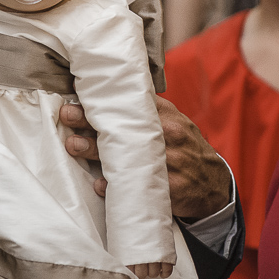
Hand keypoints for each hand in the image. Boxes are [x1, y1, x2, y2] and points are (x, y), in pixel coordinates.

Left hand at [61, 99, 231, 219]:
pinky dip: (116, 186)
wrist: (212, 183)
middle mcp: (169, 137)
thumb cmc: (183, 147)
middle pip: (125, 127)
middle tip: (67, 114)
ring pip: (128, 156)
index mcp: (167, 117)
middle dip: (92, 120)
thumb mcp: (172, 122)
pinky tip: (98, 184)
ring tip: (73, 144)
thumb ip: (147, 109)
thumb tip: (111, 88)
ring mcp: (171, 163)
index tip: (78, 92)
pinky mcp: (171, 189)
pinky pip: (140, 187)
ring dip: (97, 151)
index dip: (104, 98)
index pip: (133, 102)